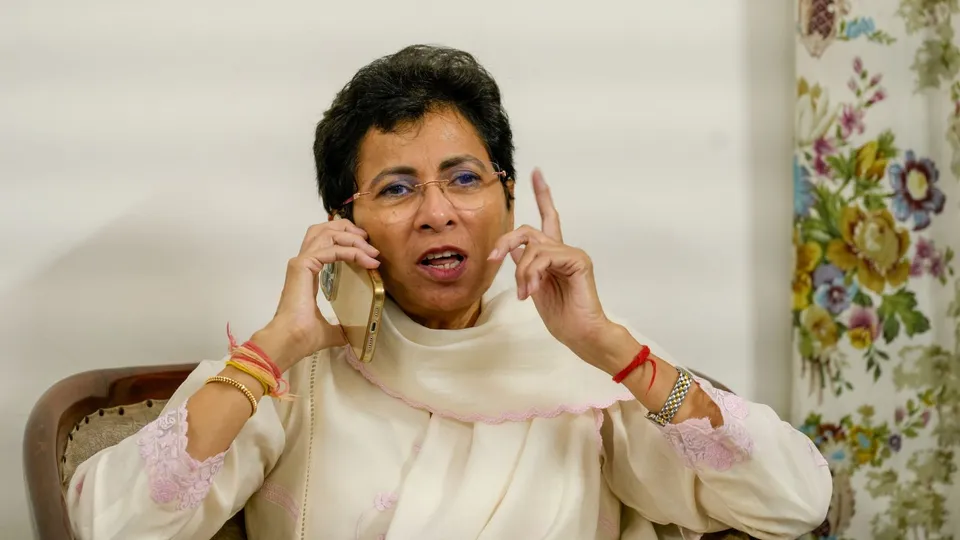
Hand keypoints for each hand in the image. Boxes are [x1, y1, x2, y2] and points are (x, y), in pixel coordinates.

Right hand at [253, 219, 380, 371]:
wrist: (290, 342)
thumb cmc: (303, 337)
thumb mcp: (330, 330)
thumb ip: (341, 327)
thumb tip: (354, 334)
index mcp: (308, 273)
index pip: (325, 242)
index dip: (347, 240)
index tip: (368, 252)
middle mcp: (303, 262)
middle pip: (324, 229)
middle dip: (349, 229)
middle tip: (368, 241)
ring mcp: (301, 262)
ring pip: (328, 234)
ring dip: (353, 238)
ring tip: (371, 250)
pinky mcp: (302, 266)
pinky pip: (331, 249)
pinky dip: (351, 251)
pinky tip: (366, 260)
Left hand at [488, 169, 610, 357]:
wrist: (581, 335)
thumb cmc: (562, 318)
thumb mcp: (534, 289)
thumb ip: (527, 267)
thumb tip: (513, 252)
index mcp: (555, 255)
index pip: (549, 218)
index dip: (542, 195)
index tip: (536, 173)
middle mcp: (565, 249)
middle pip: (528, 231)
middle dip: (505, 242)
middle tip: (492, 258)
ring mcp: (572, 253)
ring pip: (532, 248)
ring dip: (522, 273)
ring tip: (525, 293)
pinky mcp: (578, 260)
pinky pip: (544, 257)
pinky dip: (532, 274)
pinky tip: (533, 291)